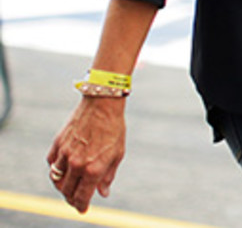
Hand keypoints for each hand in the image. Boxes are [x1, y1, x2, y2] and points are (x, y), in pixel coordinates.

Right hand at [45, 97, 126, 212]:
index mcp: (93, 169)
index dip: (81, 206)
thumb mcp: (117, 154)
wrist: (103, 104)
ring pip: (56, 180)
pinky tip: (63, 170)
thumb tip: (103, 193)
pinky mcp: (57, 144)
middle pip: (67, 191)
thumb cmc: (114, 128)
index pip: (82, 196)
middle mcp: (77, 164)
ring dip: (62, 187)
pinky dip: (55, 171)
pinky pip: (52, 164)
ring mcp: (65, 154)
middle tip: (76, 199)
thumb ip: (108, 176)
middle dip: (71, 198)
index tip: (83, 209)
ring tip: (69, 187)